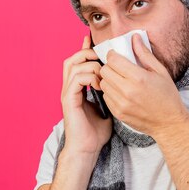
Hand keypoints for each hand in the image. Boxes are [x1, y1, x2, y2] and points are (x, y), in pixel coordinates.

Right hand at [61, 35, 112, 155]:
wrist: (87, 149)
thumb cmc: (96, 133)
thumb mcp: (108, 108)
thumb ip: (110, 94)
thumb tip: (121, 85)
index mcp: (77, 89)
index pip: (78, 63)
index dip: (84, 50)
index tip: (93, 41)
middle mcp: (70, 88)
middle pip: (71, 59)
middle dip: (86, 53)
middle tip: (101, 56)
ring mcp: (67, 94)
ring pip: (74, 65)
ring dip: (91, 66)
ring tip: (103, 74)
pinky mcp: (68, 100)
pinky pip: (76, 79)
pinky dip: (89, 77)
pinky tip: (99, 84)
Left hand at [99, 33, 188, 138]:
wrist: (169, 123)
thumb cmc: (167, 96)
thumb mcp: (160, 72)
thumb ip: (145, 54)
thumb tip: (134, 37)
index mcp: (138, 78)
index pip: (113, 60)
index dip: (113, 55)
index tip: (118, 56)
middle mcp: (127, 91)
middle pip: (104, 71)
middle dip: (110, 66)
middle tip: (118, 68)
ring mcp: (121, 104)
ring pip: (103, 83)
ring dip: (109, 79)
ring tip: (120, 80)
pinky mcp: (118, 113)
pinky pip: (105, 96)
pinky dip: (110, 92)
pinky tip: (121, 92)